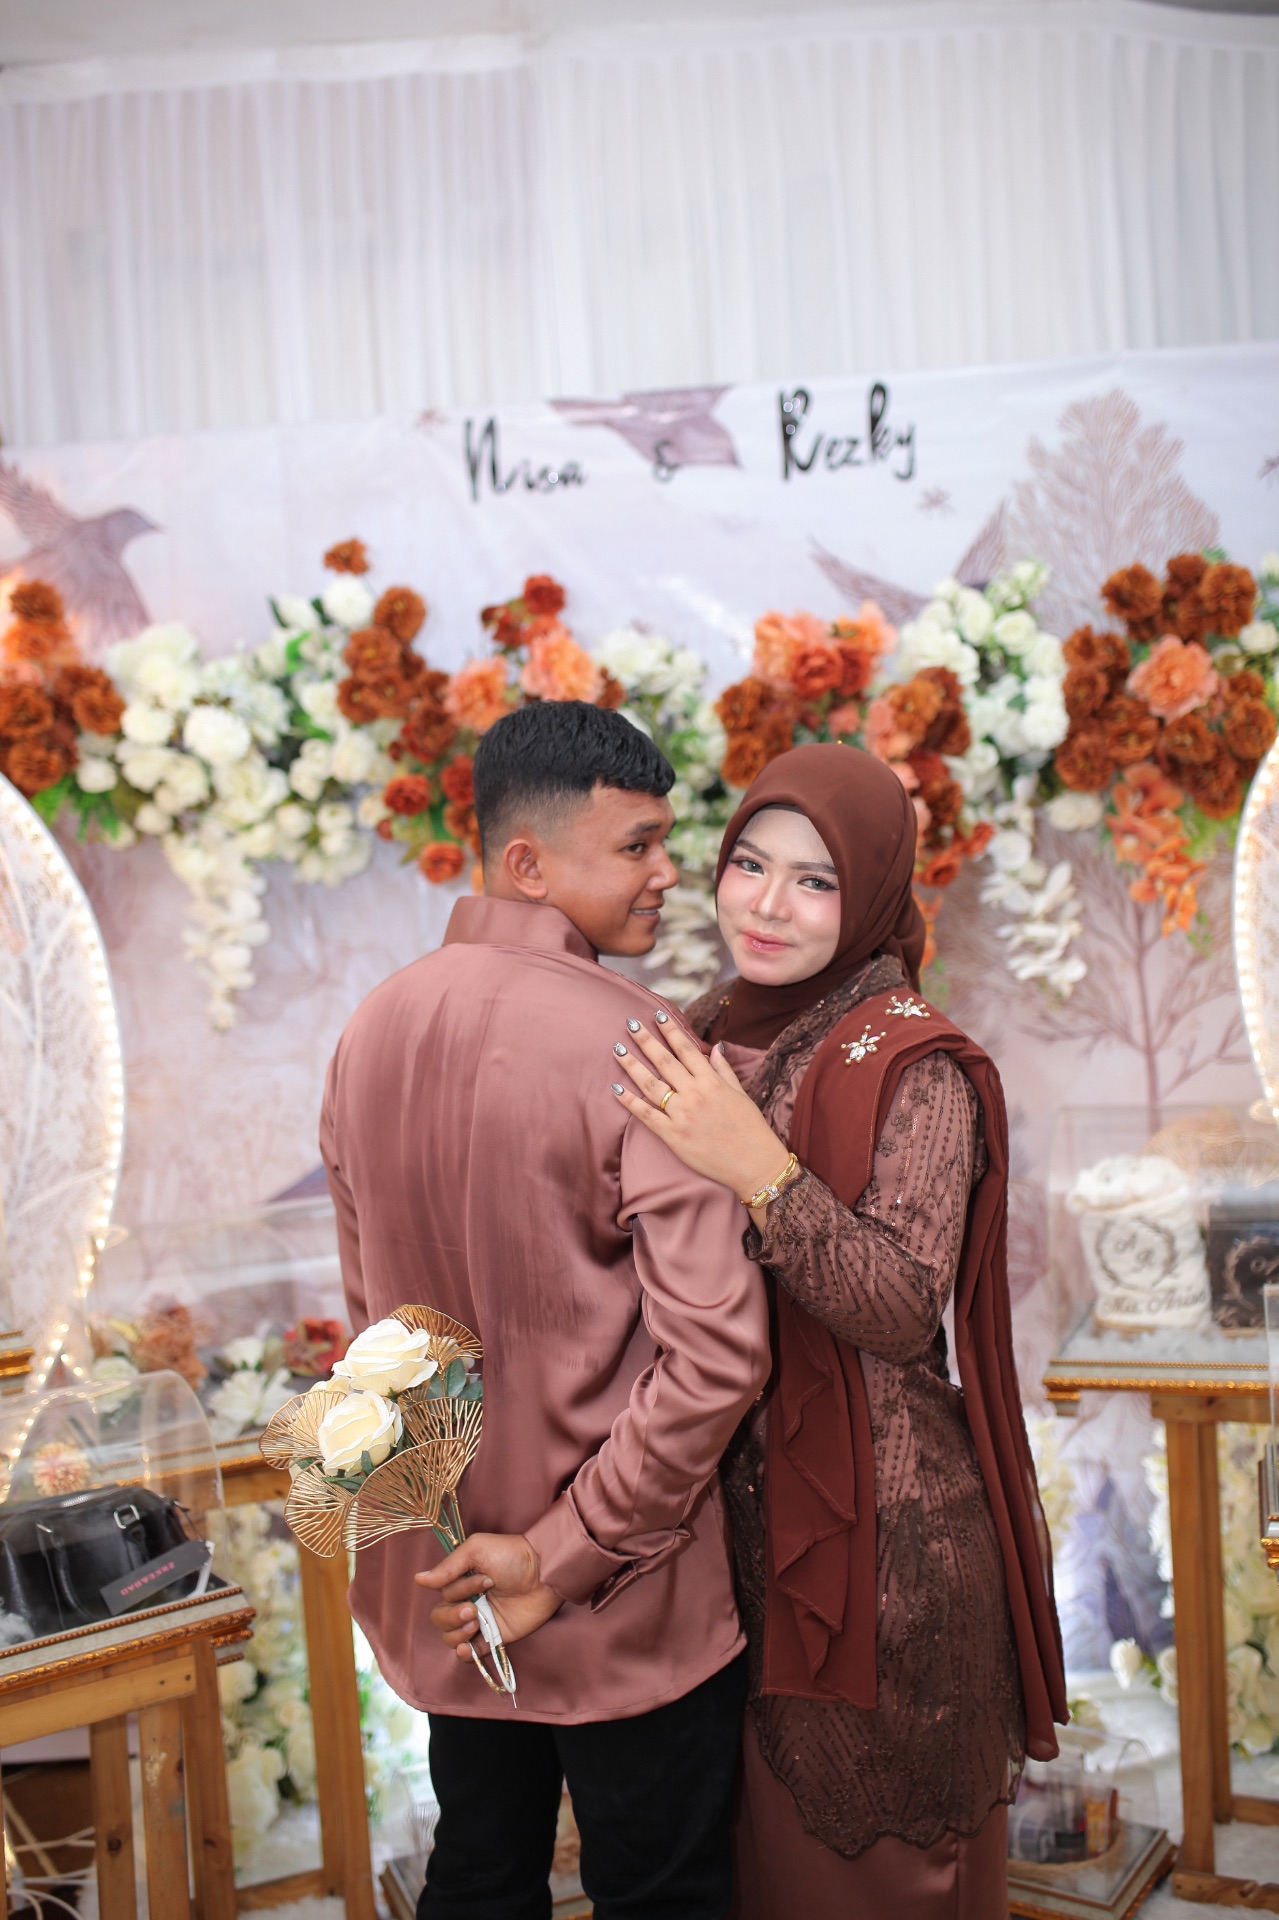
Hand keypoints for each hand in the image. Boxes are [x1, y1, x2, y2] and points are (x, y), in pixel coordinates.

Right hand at [415, 1532, 562, 1661]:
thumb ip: (448, 1567)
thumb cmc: (512, 1555)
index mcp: (462, 1580)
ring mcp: (481, 1620)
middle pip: (440, 1618)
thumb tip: (418, 1579)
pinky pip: (471, 1653)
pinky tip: (466, 1648)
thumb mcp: (477, 1550)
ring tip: (477, 1623)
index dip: (455, 1592)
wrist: (545, 1574)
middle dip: (452, 1616)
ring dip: (457, 1633)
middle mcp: (468, 1600)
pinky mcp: (494, 1637)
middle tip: (474, 1608)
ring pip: (450, 1636)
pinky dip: (464, 1654)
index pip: (441, 1595)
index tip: (482, 1582)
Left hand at [610, 1013, 790, 1205]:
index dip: (670, 1030)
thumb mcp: (741, 1094)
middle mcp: (694, 1094)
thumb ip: (724, 1070)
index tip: (657, 1015)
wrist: (754, 1164)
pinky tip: (616, 1088)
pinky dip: (630, 1101)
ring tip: (617, 1049)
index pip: (686, 1049)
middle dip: (645, 1041)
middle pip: (664, 1061)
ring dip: (632, 1065)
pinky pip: (646, 1115)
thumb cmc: (751, 1128)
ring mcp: (682, 1115)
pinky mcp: (673, 1136)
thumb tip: (715, 1047)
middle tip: (630, 1024)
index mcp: (711, 1082)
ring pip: (651, 1084)